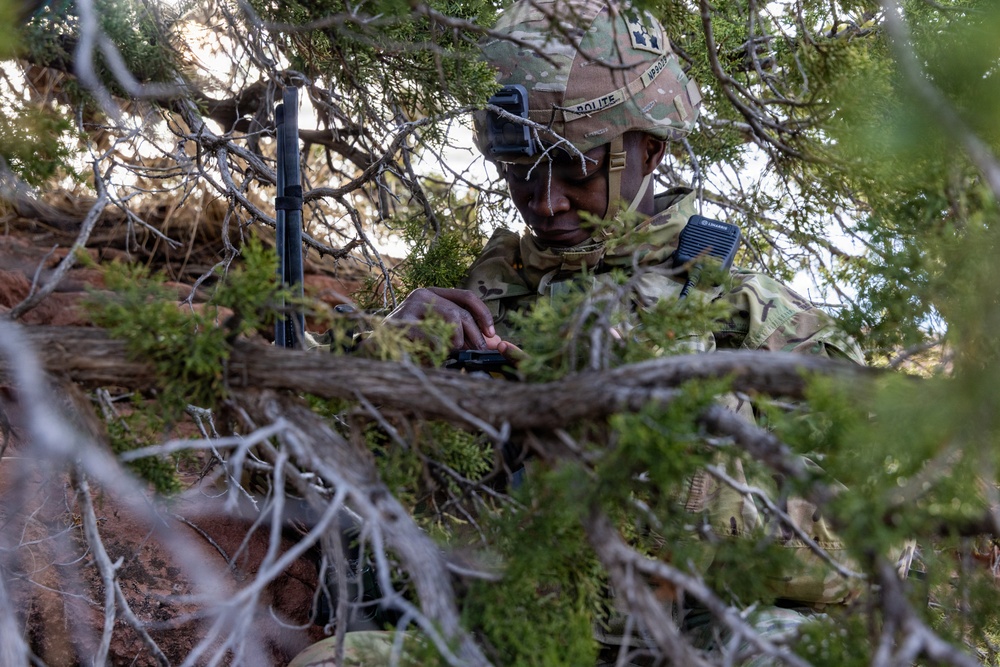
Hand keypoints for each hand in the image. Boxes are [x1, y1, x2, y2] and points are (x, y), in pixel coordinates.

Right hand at [384, 287, 499, 350]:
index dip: (483, 314)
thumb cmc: (411, 342)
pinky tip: (431, 355)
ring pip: (448, 323)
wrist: (376, 349)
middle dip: (474, 335)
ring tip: (450, 353)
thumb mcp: (441, 335)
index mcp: (433, 293)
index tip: (491, 333)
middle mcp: (422, 294)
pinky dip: (437, 350)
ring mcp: (410, 306)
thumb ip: (466, 335)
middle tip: (478, 351)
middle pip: (459, 312)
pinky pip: (432, 337)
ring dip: (455, 343)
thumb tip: (496, 342)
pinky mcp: (402, 322)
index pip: (466, 297)